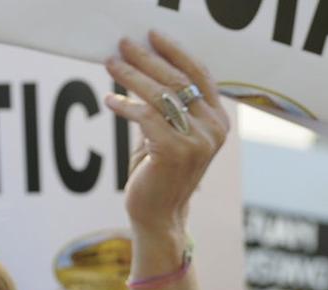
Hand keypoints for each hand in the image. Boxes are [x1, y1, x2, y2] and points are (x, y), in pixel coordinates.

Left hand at [104, 31, 227, 238]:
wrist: (159, 216)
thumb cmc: (160, 173)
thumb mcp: (168, 133)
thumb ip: (165, 105)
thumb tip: (140, 66)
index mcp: (218, 121)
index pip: (199, 75)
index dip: (176, 51)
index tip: (153, 35)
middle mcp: (213, 129)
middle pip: (178, 80)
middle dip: (147, 58)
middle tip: (123, 44)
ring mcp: (197, 141)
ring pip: (160, 94)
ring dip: (131, 75)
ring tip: (110, 63)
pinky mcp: (174, 151)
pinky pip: (144, 116)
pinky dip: (124, 105)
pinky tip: (109, 100)